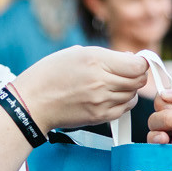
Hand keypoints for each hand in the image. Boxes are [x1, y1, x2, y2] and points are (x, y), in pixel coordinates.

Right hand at [16, 46, 149, 131]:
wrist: (32, 103)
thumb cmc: (48, 75)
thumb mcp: (74, 54)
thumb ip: (104, 56)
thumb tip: (127, 59)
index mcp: (95, 60)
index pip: (137, 65)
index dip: (139, 62)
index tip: (134, 60)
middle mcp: (101, 81)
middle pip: (138, 80)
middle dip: (136, 75)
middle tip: (126, 72)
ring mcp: (101, 101)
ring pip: (133, 95)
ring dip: (129, 89)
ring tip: (114, 84)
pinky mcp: (99, 116)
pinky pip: (124, 109)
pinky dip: (122, 102)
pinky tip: (110, 96)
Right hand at [145, 84, 171, 147]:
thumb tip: (164, 92)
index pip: (166, 99)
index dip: (166, 104)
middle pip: (158, 116)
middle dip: (164, 119)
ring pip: (158, 134)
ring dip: (157, 134)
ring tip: (166, 140)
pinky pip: (166, 152)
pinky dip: (161, 150)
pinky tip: (166, 149)